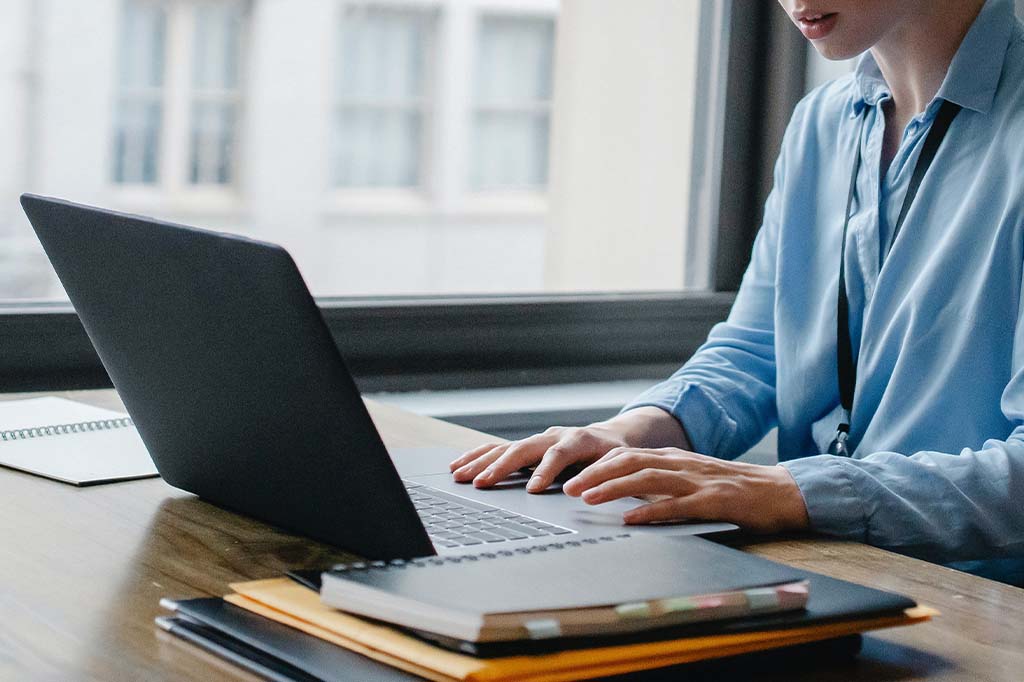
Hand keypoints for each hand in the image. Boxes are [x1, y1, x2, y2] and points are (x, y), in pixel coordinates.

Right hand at [449, 407, 688, 492]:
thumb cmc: (617, 457)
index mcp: (579, 440)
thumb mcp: (621, 467)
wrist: (611, 438)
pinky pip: (497, 448)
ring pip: (504, 447)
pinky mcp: (526, 445)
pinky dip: (477, 457)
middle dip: (500, 466)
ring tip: (460, 476)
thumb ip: (608, 478)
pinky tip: (458, 466)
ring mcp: (537, 439)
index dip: (546, 471)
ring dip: (481, 462)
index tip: (534, 490)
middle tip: (482, 484)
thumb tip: (592, 493)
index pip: (559, 454)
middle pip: (523, 448)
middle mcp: (553, 436)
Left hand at [562, 447, 808, 533]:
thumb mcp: (692, 479)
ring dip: (613, 488)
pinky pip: (677, 505)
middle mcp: (681, 464)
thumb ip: (663, 483)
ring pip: (647, 479)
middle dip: (595, 474)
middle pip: (630, 462)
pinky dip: (650, 511)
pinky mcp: (713, 501)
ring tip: (588, 499)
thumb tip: (626, 495)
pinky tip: (631, 519)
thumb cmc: (734, 489)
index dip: (597, 465)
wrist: (780, 491)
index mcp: (674, 458)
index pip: (627, 454)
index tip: (572, 477)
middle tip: (568, 488)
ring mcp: (697, 481)